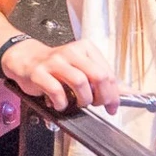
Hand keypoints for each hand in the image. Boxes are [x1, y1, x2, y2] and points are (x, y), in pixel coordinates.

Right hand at [0, 35, 120, 113]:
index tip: (113, 106)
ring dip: (83, 100)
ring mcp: (54, 62)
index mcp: (85, 49)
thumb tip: (129, 93)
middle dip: (102, 97)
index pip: (108, 73)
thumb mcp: (82, 68)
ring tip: (78, 103)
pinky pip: (56, 91)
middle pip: (98, 76)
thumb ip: (103, 80)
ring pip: (80, 82)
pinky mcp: (39, 73)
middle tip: (98, 106)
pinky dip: (62, 103)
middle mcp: (71, 52)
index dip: (114, 94)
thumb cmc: (57, 67)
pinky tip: (61, 104)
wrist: (26, 58)